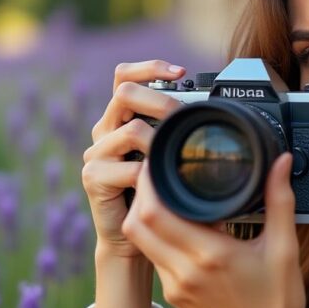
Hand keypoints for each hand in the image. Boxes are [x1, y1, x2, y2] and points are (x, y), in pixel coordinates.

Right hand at [82, 60, 185, 258]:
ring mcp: (96, 153)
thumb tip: (215, 112)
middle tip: (182, 116)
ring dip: (159, 141)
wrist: (133, 239)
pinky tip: (161, 185)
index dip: (149, 68)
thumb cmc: (158, 196)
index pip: (124, 76)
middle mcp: (104, 131)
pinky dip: (150, 175)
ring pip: (129, 129)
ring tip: (175, 156)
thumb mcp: (169, 157)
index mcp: (121, 119)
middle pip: (124, 93)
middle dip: (159, 100)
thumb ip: (178, 133)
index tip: (181, 73)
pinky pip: (128, 168)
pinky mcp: (93, 178)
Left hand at [122, 152, 308, 307]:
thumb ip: (280, 200)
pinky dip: (156, 235)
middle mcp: (185, 271)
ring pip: (141, 241)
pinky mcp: (173, 295)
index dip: (149, 184)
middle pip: (137, 223)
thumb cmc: (278, 303)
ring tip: (163, 193)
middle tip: (157, 172)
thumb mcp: (284, 248)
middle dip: (141, 194)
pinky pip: (154, 257)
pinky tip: (175, 223)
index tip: (159, 162)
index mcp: (211, 255)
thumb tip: (281, 160)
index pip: (156, 212)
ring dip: (144, 215)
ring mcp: (175, 286)